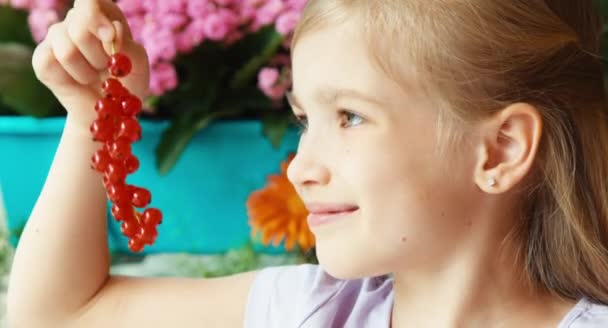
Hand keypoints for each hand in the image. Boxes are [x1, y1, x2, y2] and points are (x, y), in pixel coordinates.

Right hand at [32, 0, 149, 131]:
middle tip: (107, 68)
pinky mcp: (42, 58)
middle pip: (80, 26)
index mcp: (102, 14)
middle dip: (100, 56)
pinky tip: (78, 82)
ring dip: (88, 72)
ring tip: (95, 78)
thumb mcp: (138, 65)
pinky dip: (71, 80)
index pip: (91, 0)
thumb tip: (113, 29)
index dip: (96, 16)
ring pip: (67, 51)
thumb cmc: (127, 82)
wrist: (110, 112)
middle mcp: (75, 21)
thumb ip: (129, 45)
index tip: (110, 37)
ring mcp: (56, 38)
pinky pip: (51, 65)